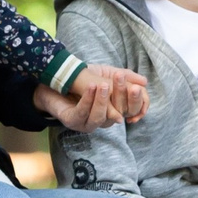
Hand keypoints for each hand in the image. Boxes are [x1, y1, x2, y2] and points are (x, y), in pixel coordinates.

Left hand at [35, 65, 149, 131]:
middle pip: (118, 115)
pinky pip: (81, 113)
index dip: (136, 102)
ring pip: (99, 118)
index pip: (131, 111)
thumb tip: (144, 82)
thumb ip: (124, 76)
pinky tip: (91, 87)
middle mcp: (103, 120)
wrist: (53, 81)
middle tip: (122, 81)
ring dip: (102, 101)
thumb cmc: (81, 79)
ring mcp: (87, 123)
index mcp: (113, 111)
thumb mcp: (105, 74)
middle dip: (121, 98)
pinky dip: (87, 100)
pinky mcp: (72, 121)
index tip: (137, 88)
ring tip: (102, 84)